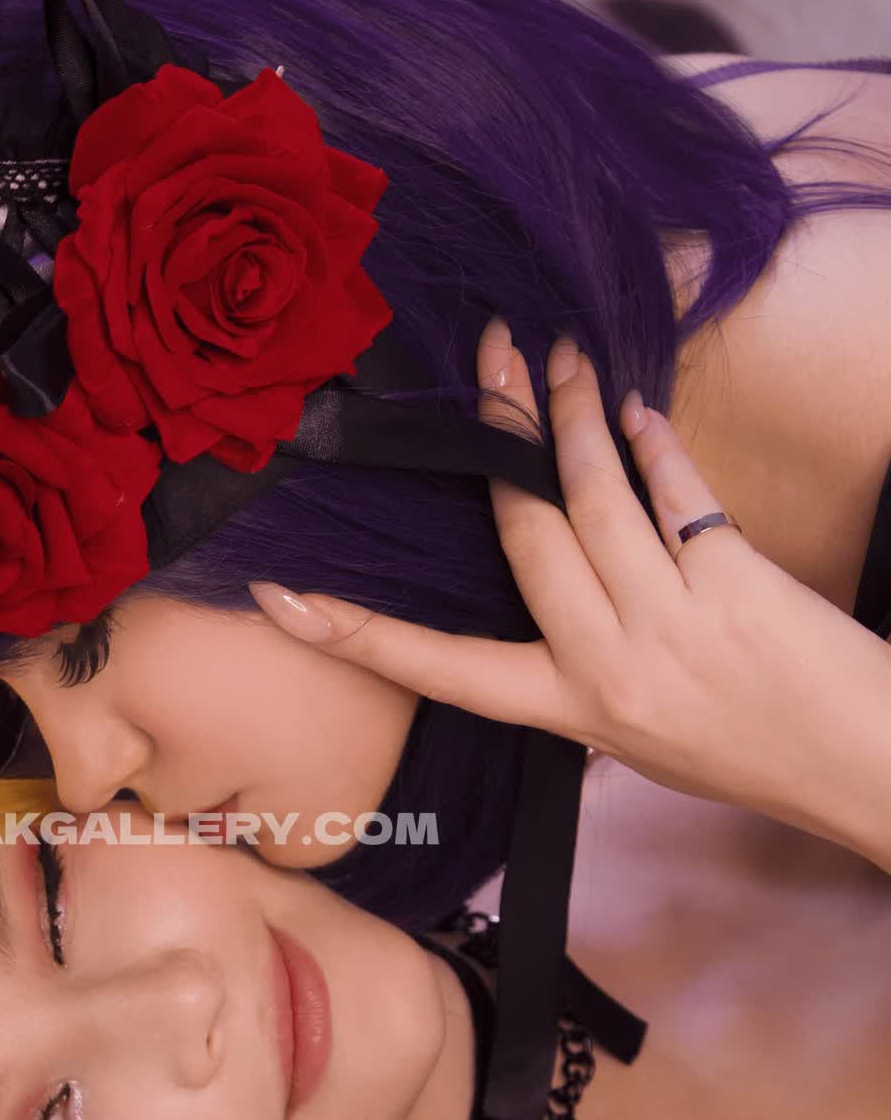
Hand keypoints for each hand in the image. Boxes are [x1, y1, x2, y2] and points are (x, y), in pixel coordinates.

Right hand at [248, 318, 890, 860]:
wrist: (860, 764)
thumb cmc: (747, 750)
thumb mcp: (636, 734)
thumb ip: (583, 664)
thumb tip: (548, 572)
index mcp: (568, 711)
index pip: (440, 671)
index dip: (356, 636)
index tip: (285, 598)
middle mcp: (607, 666)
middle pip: (524, 535)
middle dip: (498, 439)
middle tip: (484, 363)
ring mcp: (670, 621)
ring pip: (594, 497)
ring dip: (573, 416)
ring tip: (555, 355)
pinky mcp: (734, 581)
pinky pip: (676, 495)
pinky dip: (653, 444)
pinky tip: (638, 408)